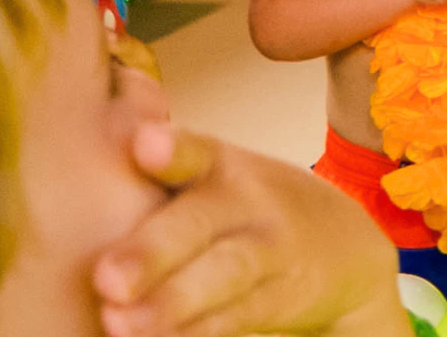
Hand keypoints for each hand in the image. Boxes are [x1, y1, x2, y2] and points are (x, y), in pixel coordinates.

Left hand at [94, 123, 410, 336]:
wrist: (346, 248)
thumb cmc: (248, 206)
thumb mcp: (222, 172)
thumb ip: (168, 165)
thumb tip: (100, 130)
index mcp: (223, 166)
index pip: (197, 152)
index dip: (174, 149)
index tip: (146, 145)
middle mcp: (249, 204)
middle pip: (201, 223)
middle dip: (154, 250)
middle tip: (107, 278)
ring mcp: (269, 252)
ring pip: (223, 275)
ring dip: (173, 301)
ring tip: (122, 324)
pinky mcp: (278, 297)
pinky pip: (235, 317)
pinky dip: (198, 332)